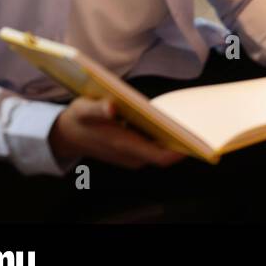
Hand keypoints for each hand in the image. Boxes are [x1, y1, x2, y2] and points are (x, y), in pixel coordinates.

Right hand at [48, 97, 185, 169]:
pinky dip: (163, 137)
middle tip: (200, 122)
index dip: (181, 150)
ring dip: (174, 138)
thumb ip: (98, 108)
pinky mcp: (132, 152)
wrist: (65, 134)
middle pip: (165, 154)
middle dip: (183, 140)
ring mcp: (132, 155)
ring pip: (160, 150)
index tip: (198, 138)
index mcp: (123, 144)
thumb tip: (112, 108)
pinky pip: (153, 147)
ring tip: (189, 119)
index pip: (161, 156)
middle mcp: (131, 154)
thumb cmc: (78, 118)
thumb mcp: (84, 108)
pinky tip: (169, 121)